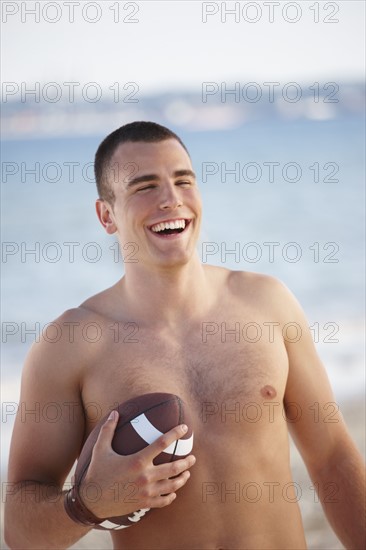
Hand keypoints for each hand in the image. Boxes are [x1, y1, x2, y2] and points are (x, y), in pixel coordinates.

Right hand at [79, 410, 195, 518]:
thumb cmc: (96, 472)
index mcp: (137, 460)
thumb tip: (114, 412)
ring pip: (172, 485)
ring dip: (183, 478)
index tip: (185, 428)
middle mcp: (145, 476)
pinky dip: (171, 496)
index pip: (162, 443)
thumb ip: (108, 430)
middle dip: (187, 461)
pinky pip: (164, 501)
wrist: (91, 501)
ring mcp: (146, 492)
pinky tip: (174, 492)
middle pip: (174, 468)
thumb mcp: (100, 449)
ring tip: (187, 472)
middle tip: (193, 457)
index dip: (175, 434)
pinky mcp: (144, 504)